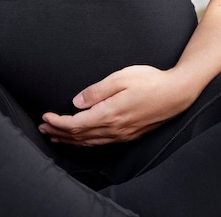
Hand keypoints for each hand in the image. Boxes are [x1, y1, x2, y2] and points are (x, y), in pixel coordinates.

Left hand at [38, 65, 195, 145]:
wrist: (177, 94)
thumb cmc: (151, 81)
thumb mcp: (121, 77)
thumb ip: (97, 91)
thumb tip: (77, 102)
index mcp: (110, 114)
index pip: (76, 124)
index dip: (58, 122)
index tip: (45, 116)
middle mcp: (114, 129)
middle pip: (79, 136)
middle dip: (58, 132)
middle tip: (43, 127)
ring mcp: (122, 134)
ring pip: (89, 142)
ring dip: (69, 140)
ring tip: (55, 136)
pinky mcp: (129, 135)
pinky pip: (101, 143)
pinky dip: (85, 142)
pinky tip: (80, 140)